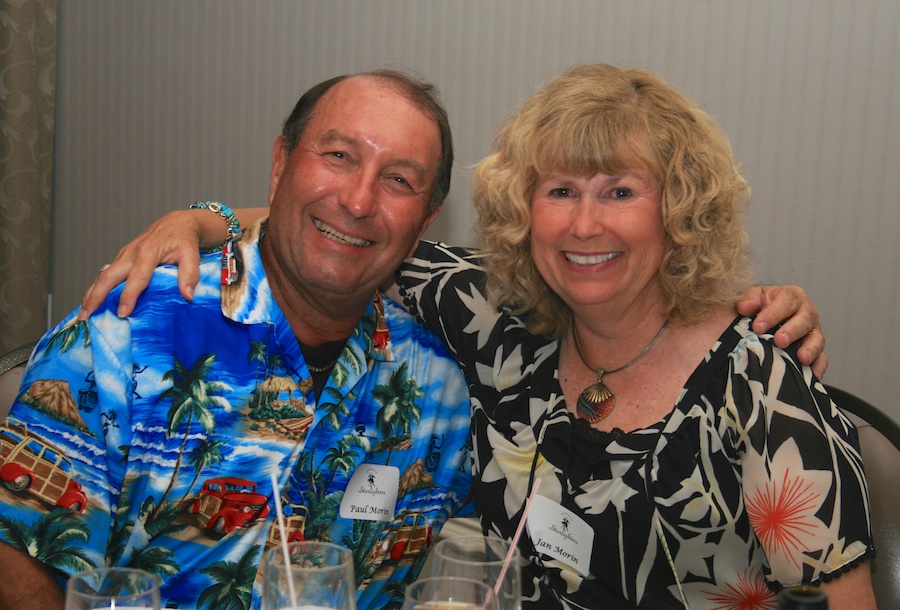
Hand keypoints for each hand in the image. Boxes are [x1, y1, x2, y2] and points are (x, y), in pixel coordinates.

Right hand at [78, 210, 203, 319]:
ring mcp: (124, 255)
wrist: (177, 223)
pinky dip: (97, 288)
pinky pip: (106, 273)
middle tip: (86, 316)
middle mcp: (131, 253)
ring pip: (103, 275)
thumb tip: (187, 295)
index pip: (137, 277)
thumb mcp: (192, 254)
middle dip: (96, 296)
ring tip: (83, 314)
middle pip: (109, 276)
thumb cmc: (184, 240)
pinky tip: (92, 301)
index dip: (129, 296)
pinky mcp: (122, 258)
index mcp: (148, 252)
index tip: (123, 313)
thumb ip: (190, 274)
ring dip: (91, 294)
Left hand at [736, 284, 826, 377]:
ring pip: (817, 339)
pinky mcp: (814, 351)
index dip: (773, 314)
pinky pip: (821, 359)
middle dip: (792, 330)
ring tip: (802, 358)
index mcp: (791, 297)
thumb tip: (744, 307)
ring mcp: (812, 332)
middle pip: (805, 319)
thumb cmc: (756, 309)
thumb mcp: (750, 299)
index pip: (786, 301)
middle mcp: (805, 312)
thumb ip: (748, 300)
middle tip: (779, 341)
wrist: (758, 324)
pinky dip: (818, 366)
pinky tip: (812, 375)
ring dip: (810, 348)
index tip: (758, 327)